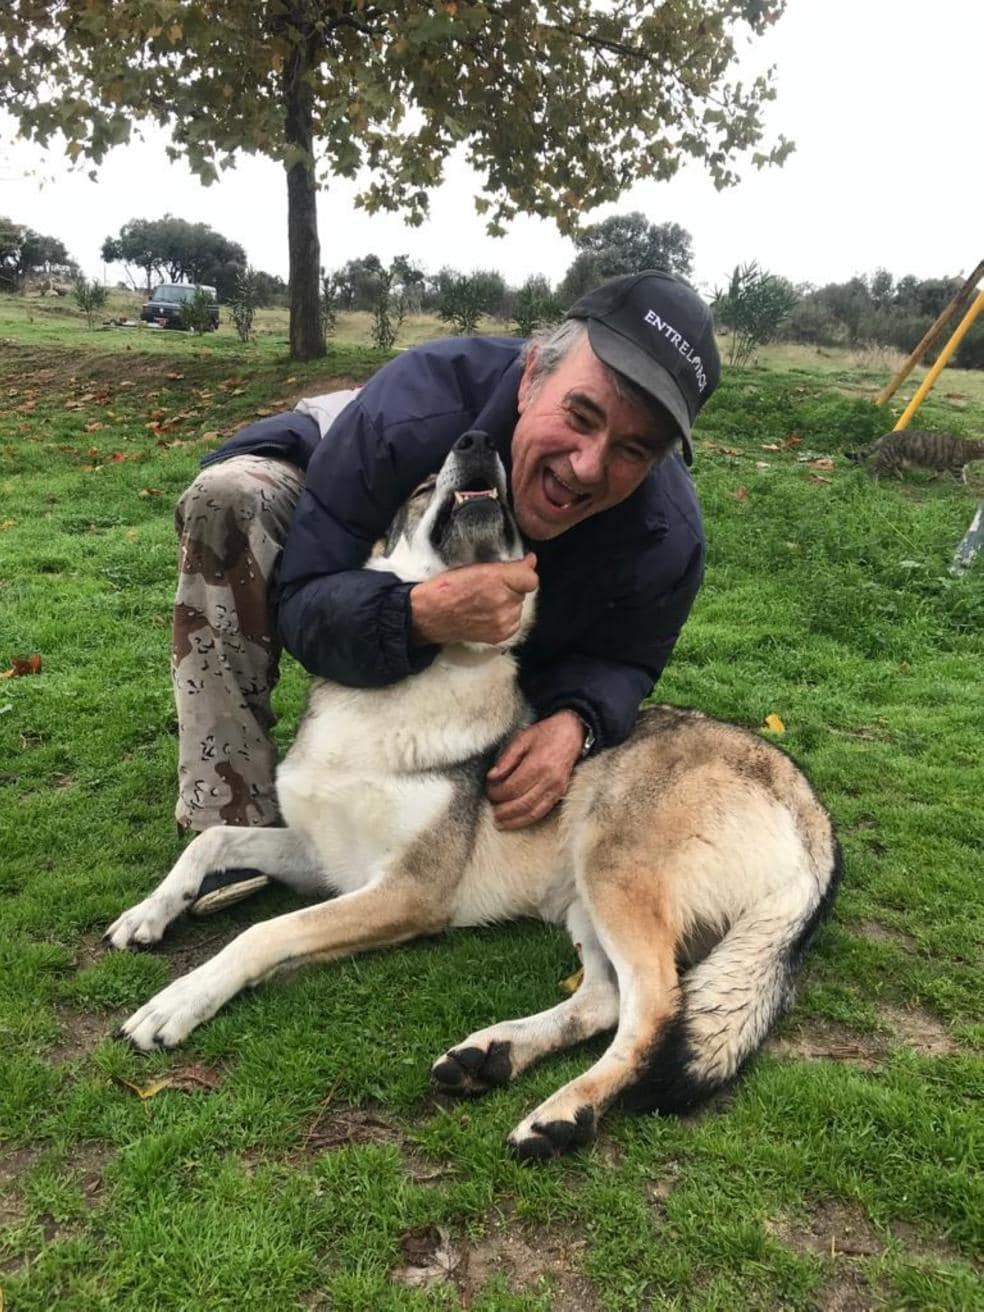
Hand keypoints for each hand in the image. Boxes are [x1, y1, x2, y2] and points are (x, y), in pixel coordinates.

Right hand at [410, 553, 537, 646]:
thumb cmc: (445, 587)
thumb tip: (530, 562)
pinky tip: (488, 613)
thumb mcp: (472, 566)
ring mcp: (502, 621)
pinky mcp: (500, 635)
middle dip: (511, 587)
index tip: (519, 567)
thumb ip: (505, 565)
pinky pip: (513, 622)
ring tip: (486, 601)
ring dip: (509, 603)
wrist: (428, 615)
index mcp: (495, 579)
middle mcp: (502, 601)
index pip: (530, 577)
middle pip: (523, 591)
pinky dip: (505, 618)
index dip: (524, 571)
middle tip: (490, 586)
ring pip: (518, 607)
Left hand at [485, 710, 584, 829]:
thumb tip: (491, 777)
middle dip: (503, 810)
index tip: (488, 791)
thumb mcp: (522, 739)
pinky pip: (542, 812)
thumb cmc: (545, 734)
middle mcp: (549, 780)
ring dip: (514, 820)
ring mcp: (556, 789)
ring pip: (532, 813)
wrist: (572, 733)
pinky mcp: (560, 794)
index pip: (512, 787)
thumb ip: (506, 759)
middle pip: (521, 803)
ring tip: (499, 822)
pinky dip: (527, 820)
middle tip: (491, 809)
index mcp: (538, 764)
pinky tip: (515, 821)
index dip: (497, 793)